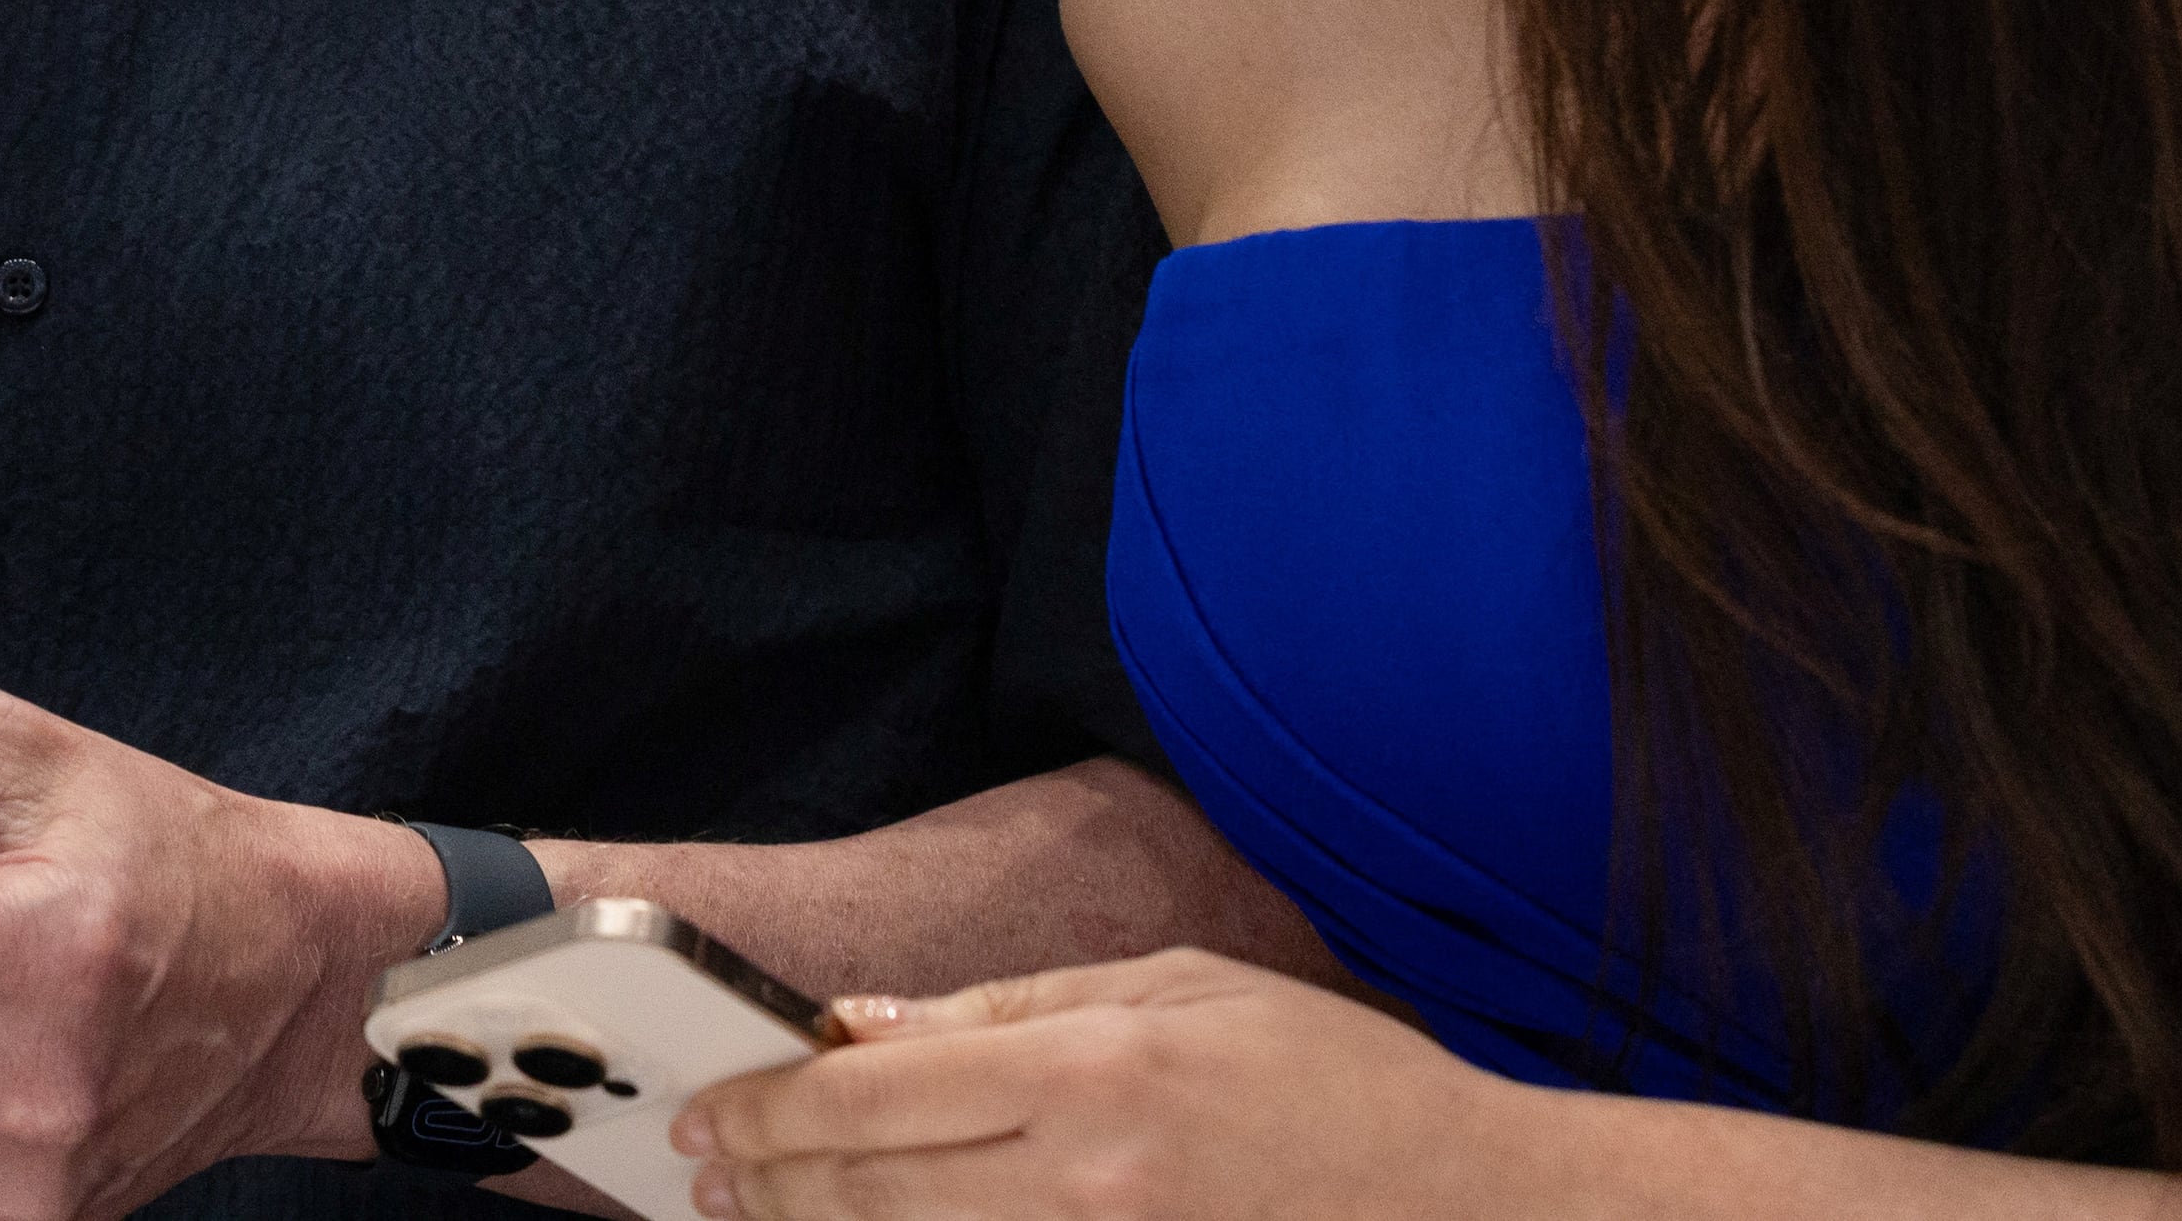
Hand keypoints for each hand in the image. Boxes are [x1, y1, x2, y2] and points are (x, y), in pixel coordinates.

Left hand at [673, 950, 1515, 1218]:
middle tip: (710, 1174)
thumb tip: (865, 1025)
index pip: (875, 1091)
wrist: (1471, 1202)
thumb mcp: (1173, 984)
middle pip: (876, 1189)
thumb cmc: (1333, 1078)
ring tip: (759, 1215)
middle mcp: (1090, 1178)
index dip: (772, 1106)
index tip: (716, 1111)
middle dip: (771, 1181)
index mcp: (1093, 1070)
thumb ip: (1004, 1007)